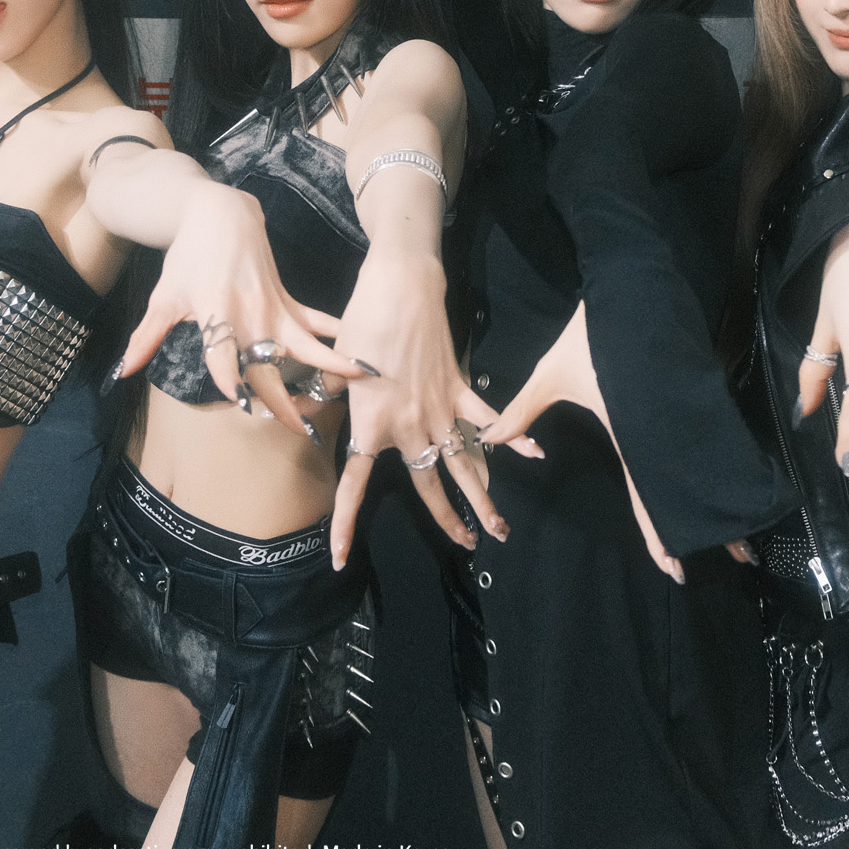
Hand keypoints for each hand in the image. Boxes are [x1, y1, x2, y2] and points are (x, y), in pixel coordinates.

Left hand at [115, 185, 359, 436]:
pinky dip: (335, 335)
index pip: (222, 356)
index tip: (241, 404)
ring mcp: (273, 308)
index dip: (230, 380)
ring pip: (304, 345)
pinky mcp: (288, 300)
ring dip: (328, 365)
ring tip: (354, 383)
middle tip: (298, 430)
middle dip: (284, 398)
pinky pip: (316, 321)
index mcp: (215, 313)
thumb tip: (122, 371)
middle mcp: (248, 315)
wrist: (220, 214)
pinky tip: (359, 353)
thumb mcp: (163, 298)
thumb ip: (146, 338)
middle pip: (268, 364)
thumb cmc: (187, 258)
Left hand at [326, 252, 506, 567]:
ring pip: (463, 464)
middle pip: (428, 485)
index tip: (338, 558)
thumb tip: (314, 407)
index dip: (345, 523)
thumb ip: (329, 394)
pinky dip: (512, 435)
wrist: (400, 290)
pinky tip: (534, 454)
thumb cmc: (363, 323)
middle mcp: (408, 427)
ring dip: (482, 497)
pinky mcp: (459, 389)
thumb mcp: (335, 366)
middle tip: (464, 546)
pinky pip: (487, 419)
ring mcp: (438, 410)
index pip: (353, 485)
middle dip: (447, 520)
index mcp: (371, 425)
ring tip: (498, 528)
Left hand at [483, 305, 686, 582]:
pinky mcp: (680, 400)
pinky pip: (689, 447)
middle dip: (684, 529)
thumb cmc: (590, 332)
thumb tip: (492, 441)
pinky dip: (697, 474)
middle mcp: (653, 429)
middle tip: (690, 567)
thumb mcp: (552, 374)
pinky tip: (702, 492)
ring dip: (697, 506)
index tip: (671, 563)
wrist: (631, 286)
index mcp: (628, 429)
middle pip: (673, 491)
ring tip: (721, 540)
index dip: (657, 528)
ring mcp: (671, 414)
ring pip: (687, 473)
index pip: (646, 492)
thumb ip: (522, 411)